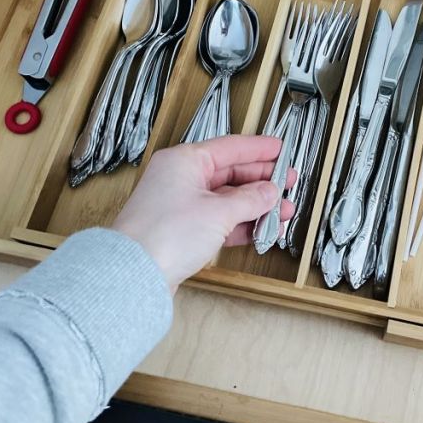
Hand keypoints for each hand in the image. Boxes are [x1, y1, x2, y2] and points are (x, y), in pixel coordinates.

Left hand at [112, 136, 293, 291]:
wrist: (134, 275)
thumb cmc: (163, 235)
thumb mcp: (219, 212)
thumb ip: (251, 200)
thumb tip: (270, 192)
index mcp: (185, 161)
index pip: (231, 147)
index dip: (259, 149)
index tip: (281, 149)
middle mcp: (181, 179)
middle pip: (231, 173)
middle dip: (263, 181)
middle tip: (288, 184)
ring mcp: (182, 206)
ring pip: (228, 199)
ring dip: (257, 206)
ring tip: (284, 212)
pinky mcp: (183, 231)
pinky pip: (220, 220)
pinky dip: (242, 224)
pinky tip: (263, 228)